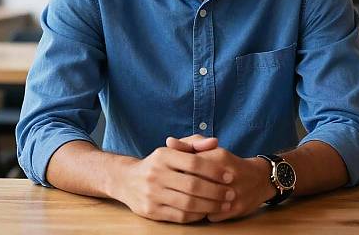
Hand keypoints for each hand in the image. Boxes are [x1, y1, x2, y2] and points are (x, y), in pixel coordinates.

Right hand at [117, 145, 235, 223]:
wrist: (127, 180)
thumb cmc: (158, 163)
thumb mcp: (173, 149)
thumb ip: (195, 143)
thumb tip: (215, 142)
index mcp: (163, 155)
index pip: (194, 162)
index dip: (214, 170)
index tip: (229, 175)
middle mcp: (156, 173)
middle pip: (193, 185)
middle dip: (216, 191)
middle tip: (231, 193)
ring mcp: (152, 194)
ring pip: (188, 203)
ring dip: (210, 205)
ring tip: (224, 204)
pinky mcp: (151, 211)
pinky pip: (180, 216)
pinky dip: (197, 215)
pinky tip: (207, 212)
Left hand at [166, 135, 274, 221]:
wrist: (259, 179)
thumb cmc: (228, 163)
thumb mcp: (211, 149)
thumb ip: (189, 144)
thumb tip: (169, 141)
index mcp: (220, 156)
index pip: (191, 164)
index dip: (178, 170)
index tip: (173, 173)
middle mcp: (228, 174)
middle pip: (195, 184)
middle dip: (182, 188)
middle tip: (176, 188)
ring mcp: (233, 193)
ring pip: (202, 202)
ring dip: (191, 202)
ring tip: (185, 198)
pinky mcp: (235, 209)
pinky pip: (210, 215)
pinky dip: (202, 213)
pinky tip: (198, 208)